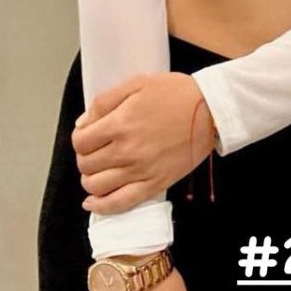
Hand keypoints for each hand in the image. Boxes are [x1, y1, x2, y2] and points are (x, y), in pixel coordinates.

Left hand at [71, 71, 215, 213]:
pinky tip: (93, 202)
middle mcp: (127, 151)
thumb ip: (105, 102)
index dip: (80, 137)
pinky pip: (121, 204)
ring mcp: (141, 171)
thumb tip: (82, 123)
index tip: (88, 134)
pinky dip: (102, 207)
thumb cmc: (175, 93)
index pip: (80, 141)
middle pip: (86, 164)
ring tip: (97, 171)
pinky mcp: (155, 184)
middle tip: (95, 150)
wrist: (211, 110)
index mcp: (120, 123)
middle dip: (85, 157)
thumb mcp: (137, 83)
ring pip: (97, 186)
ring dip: (90, 180)